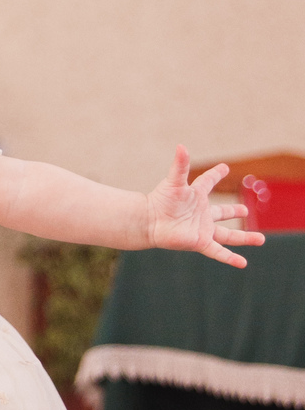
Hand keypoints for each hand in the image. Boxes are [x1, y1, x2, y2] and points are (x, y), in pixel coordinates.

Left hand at [146, 146, 264, 268]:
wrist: (149, 221)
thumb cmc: (160, 200)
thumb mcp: (174, 181)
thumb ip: (181, 165)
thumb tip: (181, 146)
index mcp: (196, 195)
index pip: (207, 182)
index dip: (215, 175)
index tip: (224, 168)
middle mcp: (201, 213)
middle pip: (222, 213)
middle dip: (233, 212)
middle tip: (245, 211)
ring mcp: (202, 228)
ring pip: (227, 235)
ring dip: (244, 238)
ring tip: (261, 239)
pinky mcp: (200, 242)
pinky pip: (218, 251)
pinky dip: (230, 258)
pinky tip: (243, 264)